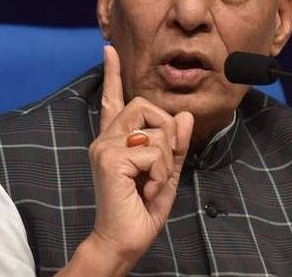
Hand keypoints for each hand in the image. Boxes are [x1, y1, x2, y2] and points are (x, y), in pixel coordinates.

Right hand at [86, 45, 193, 266]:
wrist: (124, 241)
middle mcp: (105, 138)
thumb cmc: (142, 209)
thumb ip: (175, 145)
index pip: (113, 100)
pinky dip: (161, 173)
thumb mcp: (166, 173)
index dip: (113, 75)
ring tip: (151, 184)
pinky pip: (155, 150)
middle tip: (159, 168)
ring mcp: (105, 146)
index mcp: (115, 140)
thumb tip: (186, 116)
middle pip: (146, 105)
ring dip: (165, 159)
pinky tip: (147, 190)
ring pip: (156, 128)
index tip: (108, 50)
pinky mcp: (110, 157)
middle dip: (166, 133)